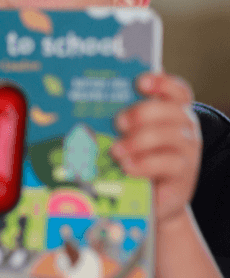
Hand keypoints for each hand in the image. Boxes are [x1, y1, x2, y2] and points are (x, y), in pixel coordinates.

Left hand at [111, 73, 201, 224]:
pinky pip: (168, 164)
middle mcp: (185, 126)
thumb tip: (89, 100)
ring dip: (137, 141)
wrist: (154, 195)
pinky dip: (144, 164)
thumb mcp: (130, 133)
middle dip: (141, 113)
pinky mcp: (183, 174)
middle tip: (118, 122)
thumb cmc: (137, 154)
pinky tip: (127, 166)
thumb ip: (121, 115)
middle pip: (170, 110)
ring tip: (116, 150)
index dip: (161, 83)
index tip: (140, 82)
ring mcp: (187, 149)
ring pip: (167, 136)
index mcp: (172, 109)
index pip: (177, 90)